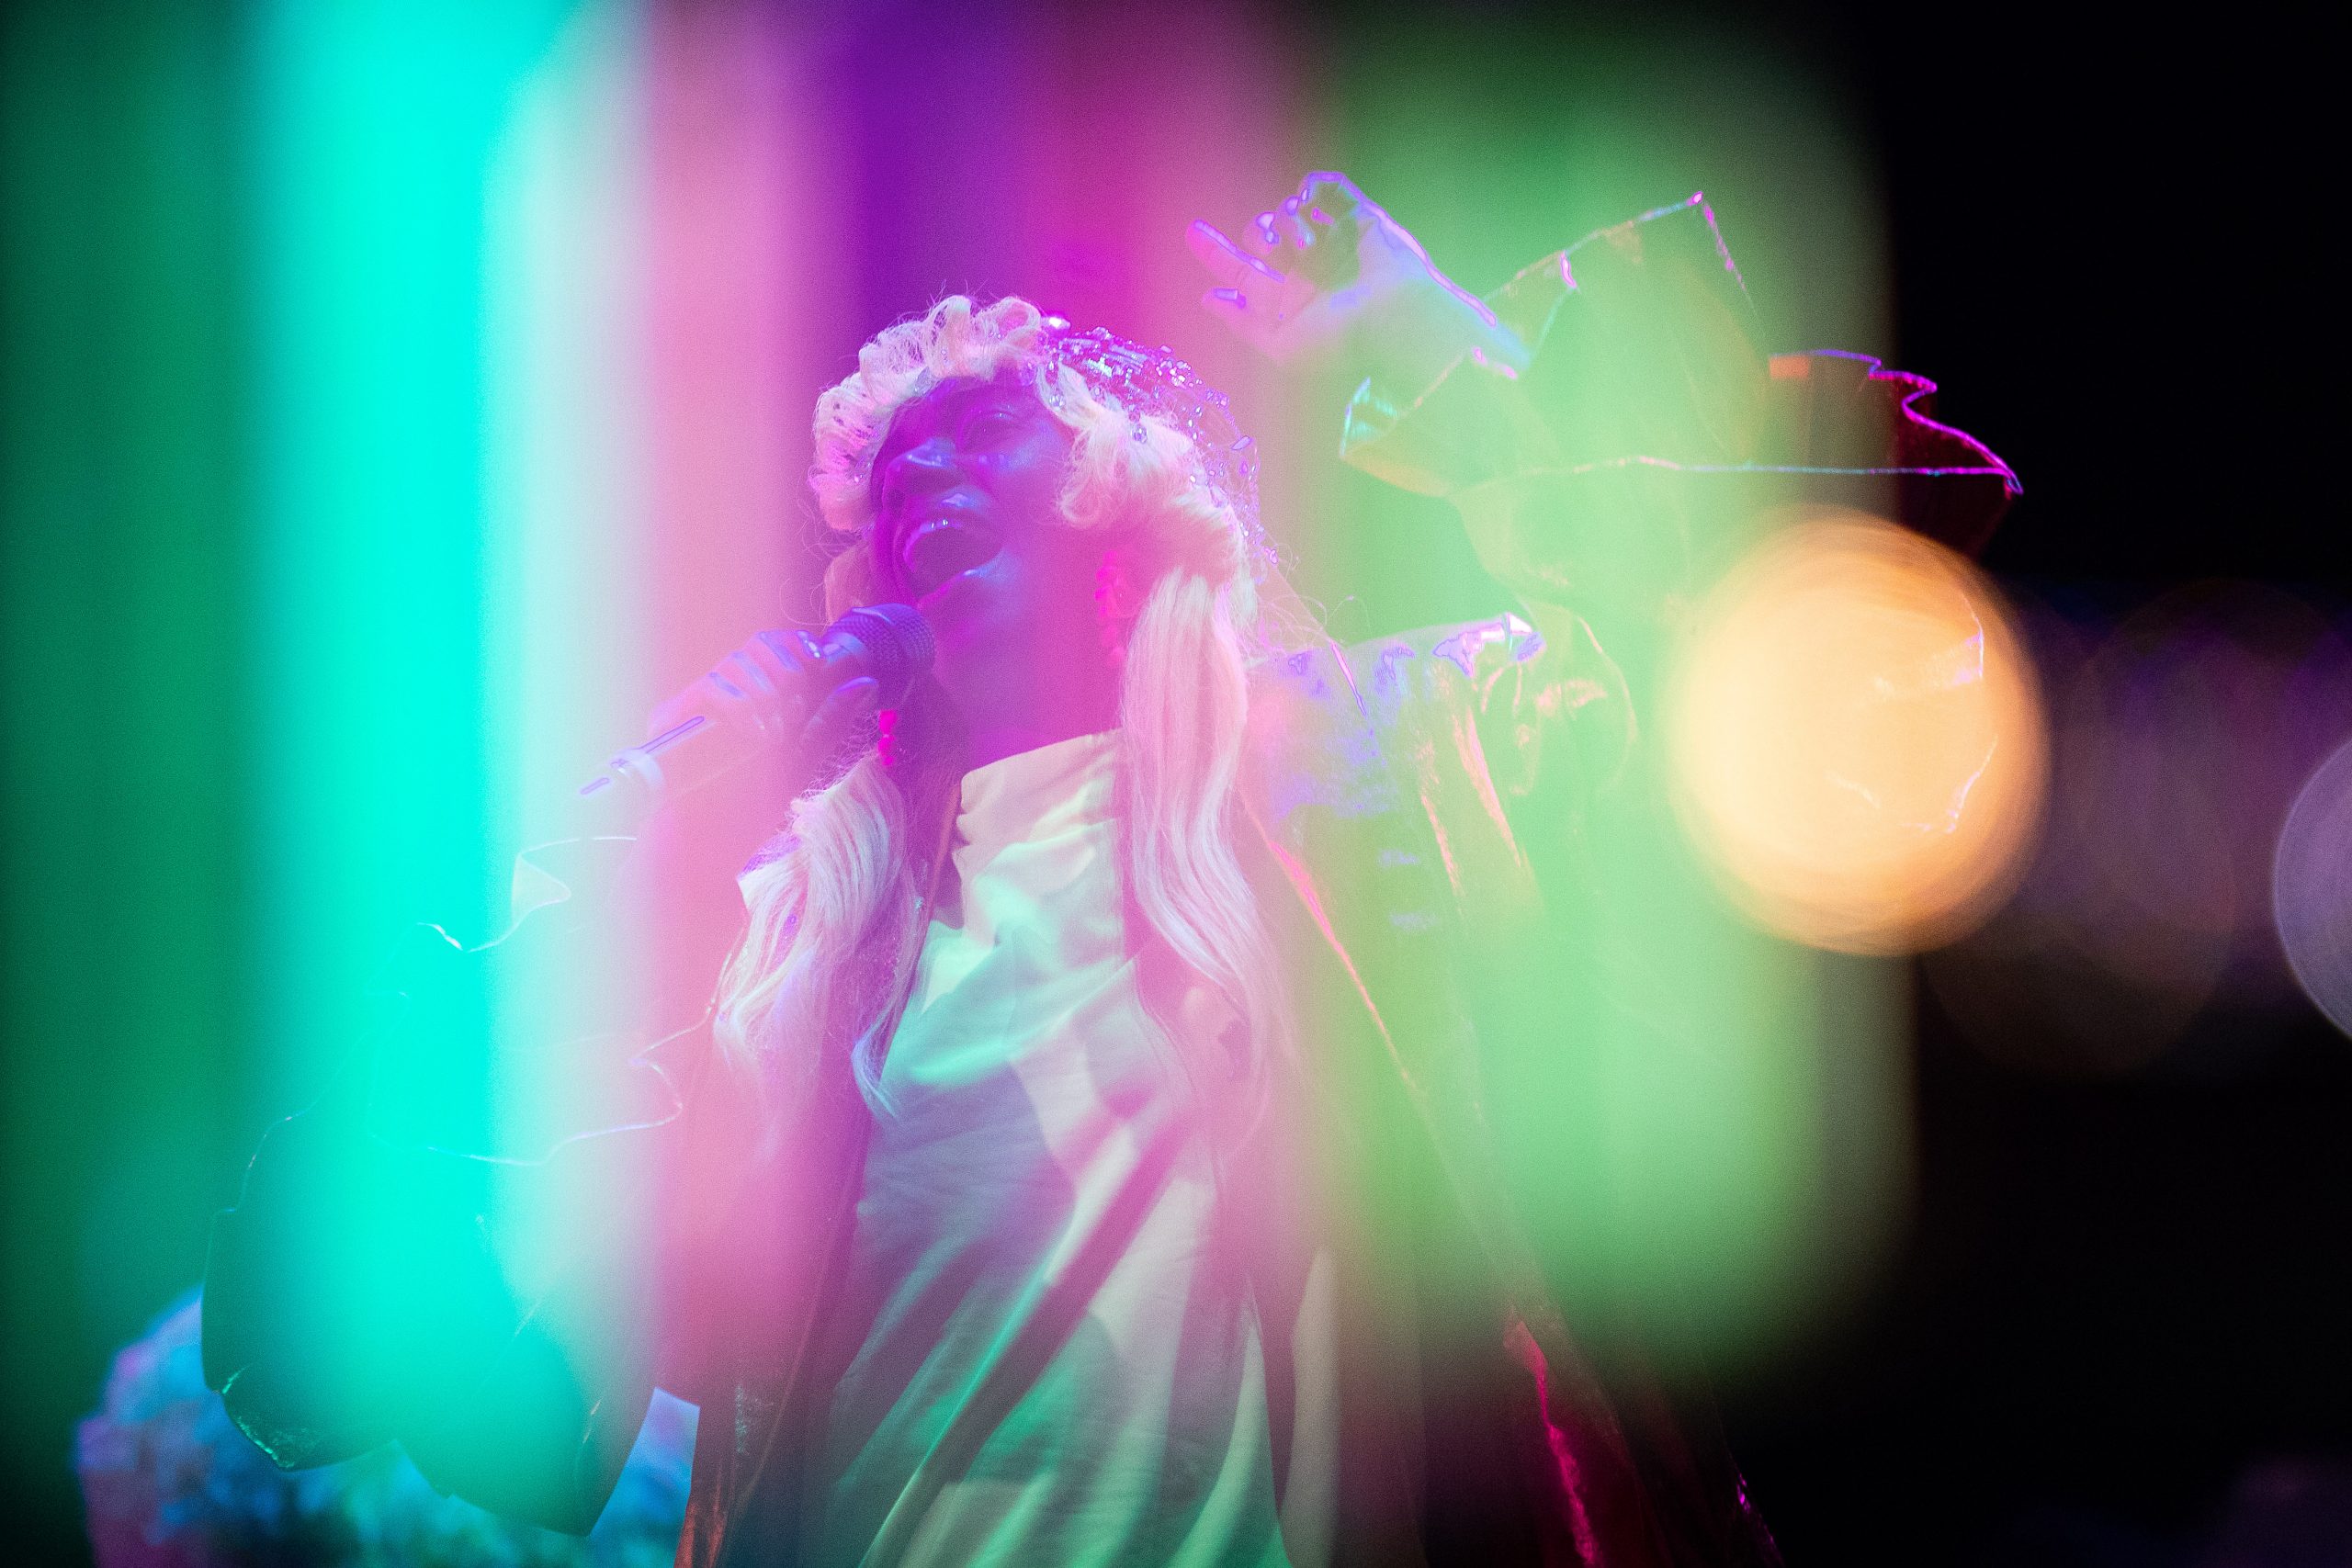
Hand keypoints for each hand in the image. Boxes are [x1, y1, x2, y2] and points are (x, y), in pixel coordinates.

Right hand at [630, 630, 879, 877]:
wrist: (708, 844)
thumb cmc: (752, 807)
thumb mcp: (802, 759)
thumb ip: (831, 720)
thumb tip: (868, 681)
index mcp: (751, 695)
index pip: (772, 644)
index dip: (798, 647)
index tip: (819, 665)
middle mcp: (721, 692)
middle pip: (755, 645)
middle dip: (787, 671)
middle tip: (797, 711)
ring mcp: (694, 703)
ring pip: (735, 662)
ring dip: (768, 694)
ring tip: (777, 735)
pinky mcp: (669, 717)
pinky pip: (710, 687)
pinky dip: (741, 707)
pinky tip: (759, 737)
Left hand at [1185, 171, 1526, 391]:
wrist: (1397, 319)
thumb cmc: (1342, 341)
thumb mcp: (1281, 346)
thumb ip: (1243, 325)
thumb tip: (1207, 298)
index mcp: (1286, 298)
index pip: (1242, 271)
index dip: (1216, 253)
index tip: (1192, 232)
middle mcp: (1306, 268)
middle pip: (1260, 235)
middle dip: (1257, 237)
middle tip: (1273, 250)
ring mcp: (1332, 240)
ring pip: (1288, 212)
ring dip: (1289, 226)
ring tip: (1310, 250)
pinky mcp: (1358, 216)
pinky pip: (1327, 187)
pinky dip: (1312, 186)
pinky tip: (1305, 197)